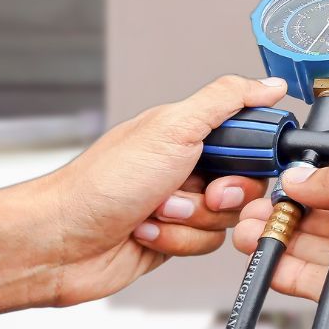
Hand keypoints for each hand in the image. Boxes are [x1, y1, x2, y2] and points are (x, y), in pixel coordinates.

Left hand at [0, 75, 286, 317]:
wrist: (58, 243)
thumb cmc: (101, 183)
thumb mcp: (172, 128)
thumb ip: (227, 100)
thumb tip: (269, 84)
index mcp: (189, 132)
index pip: (251, 137)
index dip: (254, 154)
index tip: (237, 162)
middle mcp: (187, 165)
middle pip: (247, 181)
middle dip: (222, 193)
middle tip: (197, 190)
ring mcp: (181, 203)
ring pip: (228, 217)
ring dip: (192, 219)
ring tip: (155, 211)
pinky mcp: (174, 238)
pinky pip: (207, 243)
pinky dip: (178, 240)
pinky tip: (146, 230)